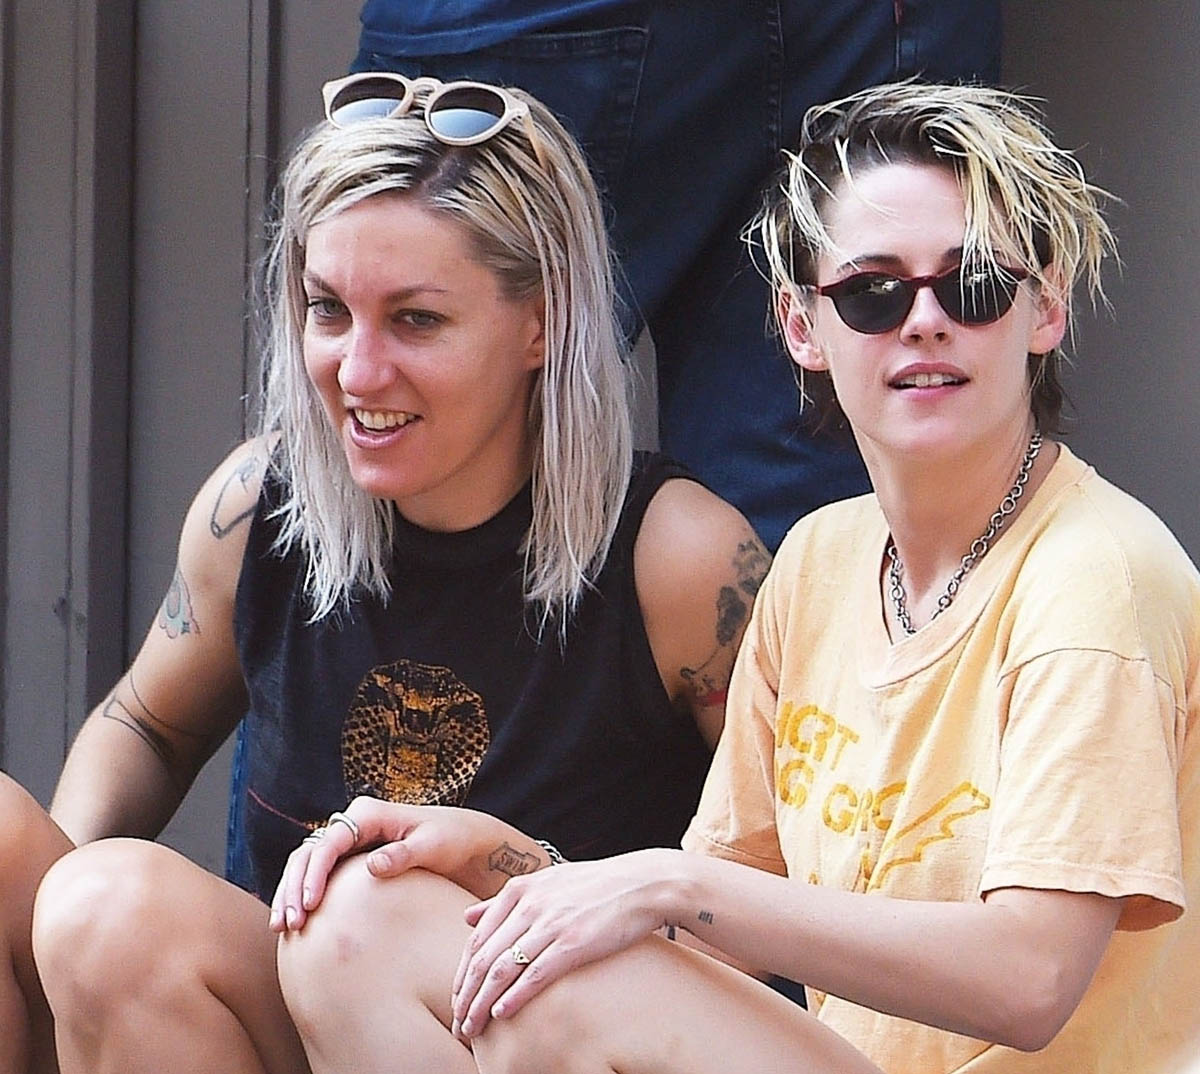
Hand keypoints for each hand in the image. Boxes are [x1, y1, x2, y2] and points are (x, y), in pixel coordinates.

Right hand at [269, 798, 500, 931]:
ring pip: (305, 865)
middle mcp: (352, 823)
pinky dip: (301, 897)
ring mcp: (348, 841)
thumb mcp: (433, 845)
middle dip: (293, 888)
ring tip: (282, 929)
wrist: (464, 842)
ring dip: (290, 894)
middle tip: (289, 925)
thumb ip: (403, 854)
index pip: (328, 844)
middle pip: (307, 854)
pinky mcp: (349, 860)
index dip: (314, 875)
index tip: (310, 906)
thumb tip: (372, 866)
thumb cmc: (452, 840)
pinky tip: (295, 926)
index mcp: (368, 814)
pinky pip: (316, 876)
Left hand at [450, 848, 674, 1038]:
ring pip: (502, 969)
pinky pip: (535, 974)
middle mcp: (529, 905)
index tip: (456, 998)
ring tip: (472, 1028)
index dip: (462, 973)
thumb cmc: (595, 886)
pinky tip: (502, 1014)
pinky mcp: (574, 943)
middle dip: (465, 995)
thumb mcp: (546, 882)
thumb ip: (505, 900)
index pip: (477, 939)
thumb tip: (468, 916)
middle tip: (457, 1022)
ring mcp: (551, 923)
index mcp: (519, 889)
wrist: (643, 883)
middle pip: (483, 957)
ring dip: (482, 1003)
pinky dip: (514, 997)